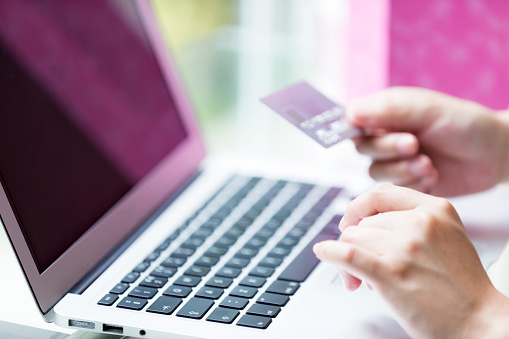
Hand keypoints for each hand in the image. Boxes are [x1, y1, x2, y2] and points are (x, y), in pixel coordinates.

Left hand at [313, 184, 508, 337]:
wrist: (479, 322)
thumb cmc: (460, 285)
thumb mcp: (446, 235)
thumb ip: (411, 220)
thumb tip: (362, 221)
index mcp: (435, 209)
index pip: (381, 194)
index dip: (360, 206)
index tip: (351, 220)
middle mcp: (419, 222)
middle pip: (363, 221)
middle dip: (357, 244)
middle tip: (360, 269)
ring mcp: (405, 246)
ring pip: (353, 238)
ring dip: (348, 261)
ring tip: (360, 281)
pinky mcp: (391, 273)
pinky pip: (347, 254)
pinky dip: (329, 253)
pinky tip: (323, 252)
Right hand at [348, 87, 508, 196]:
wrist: (494, 155)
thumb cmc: (463, 124)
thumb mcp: (427, 109)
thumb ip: (389, 109)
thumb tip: (351, 113)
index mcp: (385, 114)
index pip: (352, 120)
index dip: (352, 128)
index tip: (364, 133)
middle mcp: (385, 137)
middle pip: (363, 149)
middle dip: (388, 149)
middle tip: (414, 145)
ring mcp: (394, 162)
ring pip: (376, 172)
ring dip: (403, 170)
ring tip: (429, 164)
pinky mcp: (405, 184)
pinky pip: (393, 191)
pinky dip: (414, 184)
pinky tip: (433, 175)